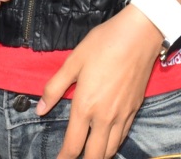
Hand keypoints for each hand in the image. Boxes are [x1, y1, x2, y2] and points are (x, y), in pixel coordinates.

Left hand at [41, 1, 178, 158]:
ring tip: (90, 154)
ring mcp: (122, 115)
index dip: (63, 158)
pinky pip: (123, 136)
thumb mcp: (74, 61)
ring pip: (111, 149)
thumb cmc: (104, 43)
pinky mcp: (135, 109)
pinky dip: (114, 144)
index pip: (73, 145)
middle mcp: (105, 117)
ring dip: (99, 156)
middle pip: (95, 155)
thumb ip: (54, 88)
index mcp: (86, 106)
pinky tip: (108, 141)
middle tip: (73, 158)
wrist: (140, 34)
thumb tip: (40, 109)